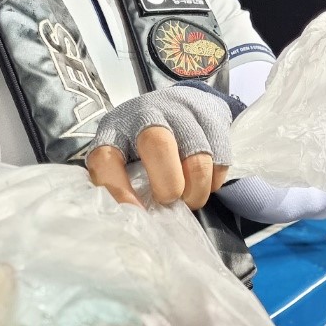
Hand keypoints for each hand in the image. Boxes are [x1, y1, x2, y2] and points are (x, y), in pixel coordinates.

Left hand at [86, 84, 236, 209]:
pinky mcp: (211, 119)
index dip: (118, 189)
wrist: (179, 103)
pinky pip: (219, 160)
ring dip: (196, 191)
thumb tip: (133, 222)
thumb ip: (124, 184)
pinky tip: (204, 182)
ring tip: (189, 199)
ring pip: (197, 158)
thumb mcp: (123, 156)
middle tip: (169, 200)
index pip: (106, 158)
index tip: (134, 213)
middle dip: (167, 184)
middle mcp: (146, 115)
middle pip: (157, 145)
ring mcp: (182, 114)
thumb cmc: (143, 142)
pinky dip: (213, 181)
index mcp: (115, 130)